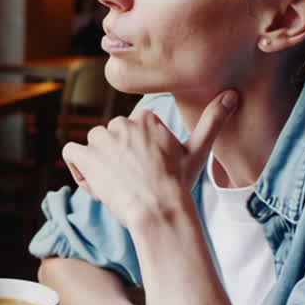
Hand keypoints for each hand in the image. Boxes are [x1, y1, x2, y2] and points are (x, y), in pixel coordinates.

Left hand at [62, 89, 238, 230]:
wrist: (159, 210)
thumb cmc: (179, 184)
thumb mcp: (198, 150)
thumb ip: (213, 121)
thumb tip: (233, 95)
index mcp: (145, 118)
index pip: (130, 130)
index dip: (134, 152)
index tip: (145, 170)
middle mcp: (122, 123)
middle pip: (110, 137)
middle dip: (115, 158)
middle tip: (132, 182)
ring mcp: (102, 138)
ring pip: (91, 145)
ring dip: (97, 165)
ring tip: (116, 187)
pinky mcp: (87, 156)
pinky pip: (71, 153)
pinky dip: (78, 169)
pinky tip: (96, 185)